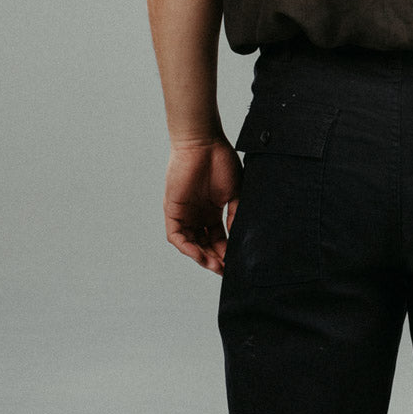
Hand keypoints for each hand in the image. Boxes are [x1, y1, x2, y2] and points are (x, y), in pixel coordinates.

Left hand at [163, 138, 241, 274]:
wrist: (204, 143)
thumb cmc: (221, 161)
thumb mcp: (235, 193)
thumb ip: (235, 215)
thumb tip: (239, 239)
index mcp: (213, 211)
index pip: (218, 239)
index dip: (226, 252)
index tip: (236, 263)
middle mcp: (198, 215)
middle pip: (204, 245)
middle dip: (214, 259)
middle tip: (225, 270)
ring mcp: (185, 213)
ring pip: (190, 244)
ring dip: (201, 257)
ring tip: (214, 265)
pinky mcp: (173, 210)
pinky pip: (176, 236)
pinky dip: (186, 247)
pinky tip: (198, 254)